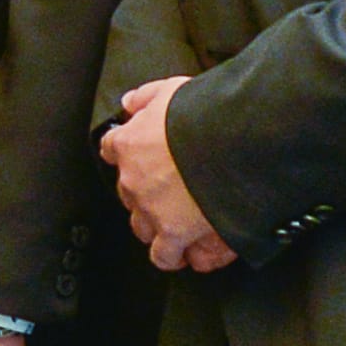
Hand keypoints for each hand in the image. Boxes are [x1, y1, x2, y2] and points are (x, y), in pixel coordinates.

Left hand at [102, 78, 231, 270]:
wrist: (233, 142)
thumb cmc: (206, 115)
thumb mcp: (172, 90)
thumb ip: (147, 96)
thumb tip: (129, 103)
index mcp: (130, 145)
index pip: (112, 151)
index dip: (127, 155)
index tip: (138, 157)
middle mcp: (134, 181)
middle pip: (129, 194)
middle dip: (146, 194)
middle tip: (170, 191)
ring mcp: (152, 210)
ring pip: (142, 228)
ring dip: (156, 226)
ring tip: (177, 226)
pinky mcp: (174, 234)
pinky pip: (164, 255)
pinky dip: (174, 255)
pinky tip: (187, 253)